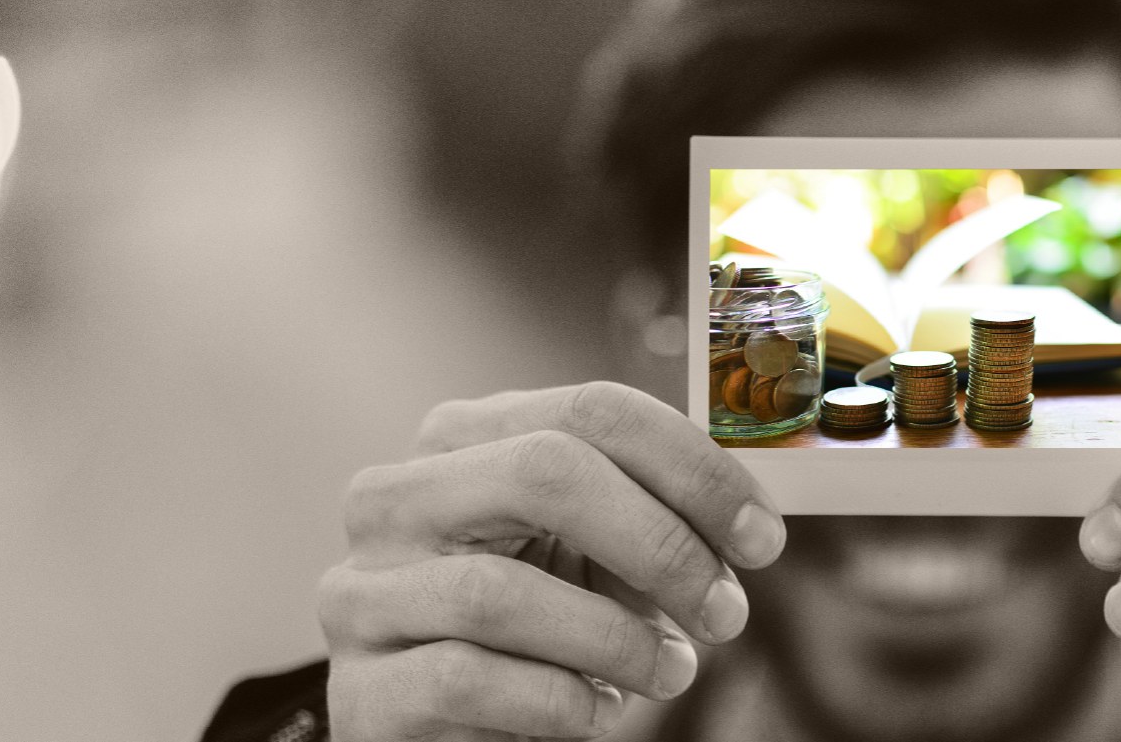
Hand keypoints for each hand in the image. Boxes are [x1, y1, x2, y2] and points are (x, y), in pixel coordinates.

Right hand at [320, 382, 786, 740]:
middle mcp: (395, 499)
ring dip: (616, 640)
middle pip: (542, 471)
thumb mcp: (587, 557)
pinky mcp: (359, 690)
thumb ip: (647, 518)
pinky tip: (596, 712)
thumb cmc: (532, 629)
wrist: (439, 723)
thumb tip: (748, 519)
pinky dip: (559, 701)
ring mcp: (362, 593)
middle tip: (726, 611)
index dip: (693, 468)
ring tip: (671, 673)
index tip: (761, 537)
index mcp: (461, 440)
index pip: (590, 409)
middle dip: (659, 544)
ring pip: (502, 593)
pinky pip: (468, 680)